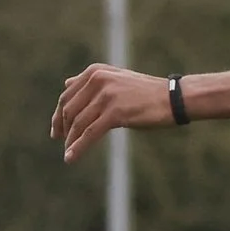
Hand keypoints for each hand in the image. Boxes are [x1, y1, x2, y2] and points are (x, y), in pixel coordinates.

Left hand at [51, 65, 181, 163]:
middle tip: (62, 143)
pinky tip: (71, 158)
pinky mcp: (115, 112)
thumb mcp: (115, 79)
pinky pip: (90, 134)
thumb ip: (91, 82)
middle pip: (69, 109)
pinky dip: (78, 148)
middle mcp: (97, 80)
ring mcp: (106, 96)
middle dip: (63, 129)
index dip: (59, 115)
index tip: (57, 131)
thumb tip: (67, 84)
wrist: (172, 98)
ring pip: (78, 123)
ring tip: (68, 154)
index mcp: (95, 72)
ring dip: (70, 142)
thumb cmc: (146, 92)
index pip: (67, 95)